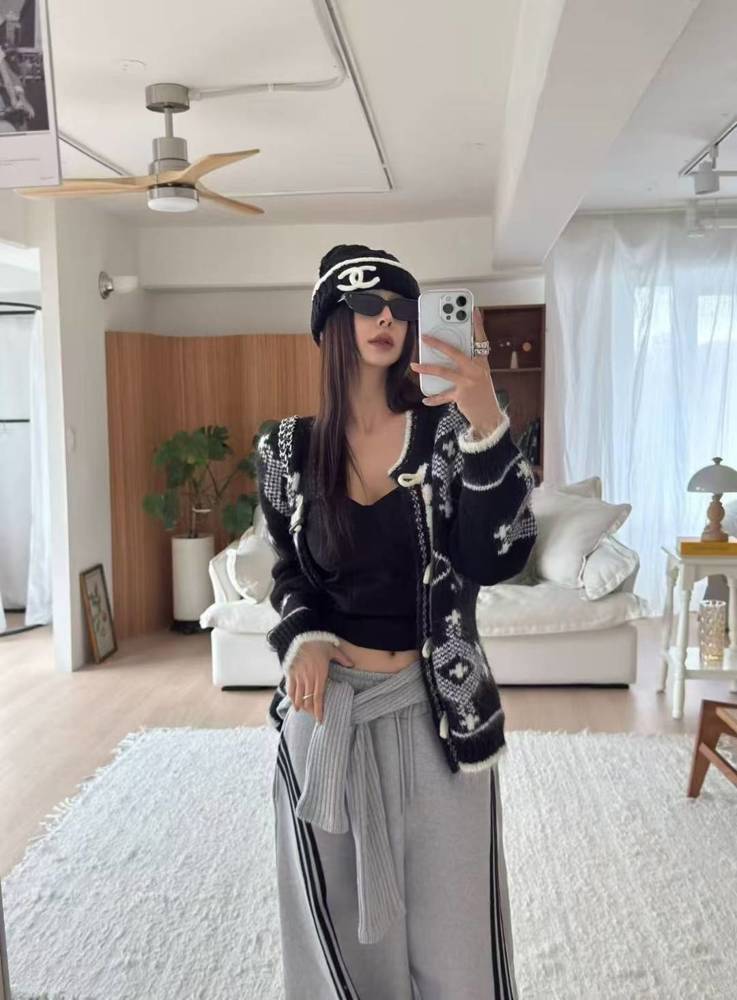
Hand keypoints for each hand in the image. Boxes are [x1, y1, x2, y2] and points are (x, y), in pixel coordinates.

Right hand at [288, 640, 354, 723]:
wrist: (300, 636)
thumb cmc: (317, 642)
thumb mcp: (332, 649)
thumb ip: (342, 658)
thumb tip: (352, 665)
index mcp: (320, 675)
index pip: (319, 697)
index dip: (319, 710)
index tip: (320, 720)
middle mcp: (308, 678)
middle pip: (308, 700)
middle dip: (311, 711)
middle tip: (314, 717)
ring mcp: (298, 677)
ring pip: (299, 697)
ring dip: (302, 707)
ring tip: (305, 713)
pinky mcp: (290, 674)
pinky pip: (290, 690)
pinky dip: (292, 699)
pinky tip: (295, 705)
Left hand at [410, 306, 504, 432]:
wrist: (489, 415)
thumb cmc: (482, 392)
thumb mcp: (479, 373)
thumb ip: (469, 360)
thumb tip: (452, 349)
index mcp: (482, 361)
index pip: (481, 339)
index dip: (477, 324)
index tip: (473, 309)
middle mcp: (476, 370)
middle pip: (455, 353)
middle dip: (438, 344)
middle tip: (424, 337)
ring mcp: (468, 383)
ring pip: (444, 372)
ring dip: (427, 368)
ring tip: (414, 365)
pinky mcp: (461, 396)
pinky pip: (443, 395)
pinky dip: (433, 398)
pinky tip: (425, 398)